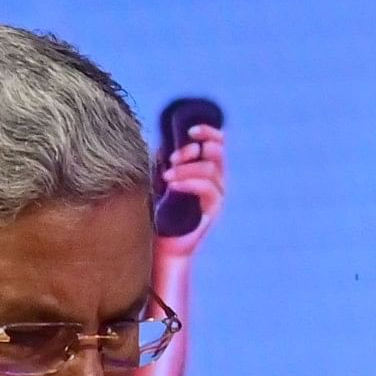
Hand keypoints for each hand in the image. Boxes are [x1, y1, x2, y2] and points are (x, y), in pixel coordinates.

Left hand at [158, 124, 226, 245]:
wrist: (161, 245)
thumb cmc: (157, 212)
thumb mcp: (157, 179)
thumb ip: (163, 160)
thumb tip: (163, 143)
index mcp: (204, 168)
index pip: (216, 142)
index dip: (207, 131)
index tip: (189, 130)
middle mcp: (215, 179)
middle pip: (218, 151)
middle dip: (196, 148)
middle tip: (174, 158)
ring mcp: (216, 194)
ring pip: (211, 169)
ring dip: (187, 168)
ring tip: (166, 175)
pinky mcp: (214, 210)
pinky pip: (208, 188)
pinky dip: (190, 183)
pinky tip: (172, 185)